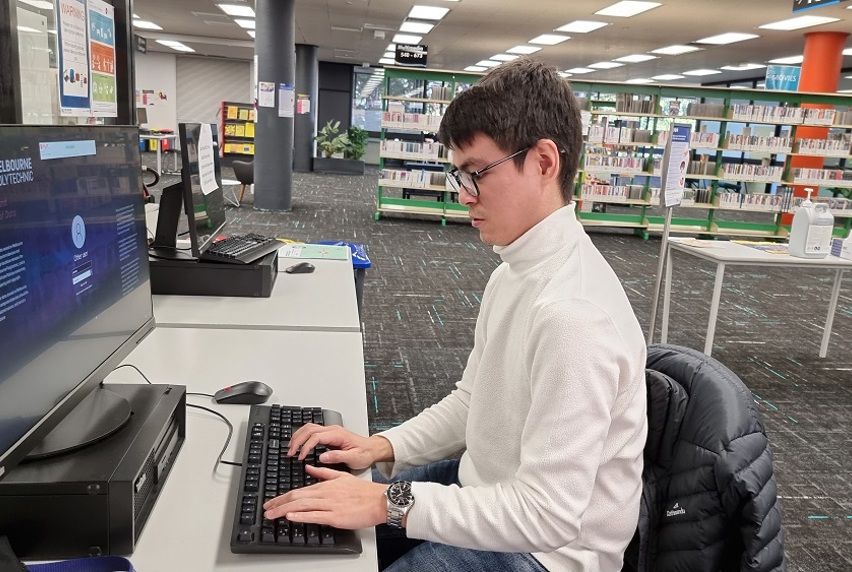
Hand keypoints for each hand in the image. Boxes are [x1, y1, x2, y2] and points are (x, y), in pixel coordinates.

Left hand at [263, 465, 387, 528]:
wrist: (379, 500)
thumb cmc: (363, 491)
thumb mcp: (341, 476)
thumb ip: (324, 472)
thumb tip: (309, 467)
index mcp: (325, 485)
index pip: (299, 490)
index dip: (282, 497)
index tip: (271, 502)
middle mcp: (325, 494)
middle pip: (296, 497)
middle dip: (278, 504)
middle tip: (265, 509)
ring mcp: (330, 505)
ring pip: (302, 505)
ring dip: (284, 510)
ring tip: (271, 515)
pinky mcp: (336, 516)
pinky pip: (315, 515)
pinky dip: (302, 515)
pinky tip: (291, 516)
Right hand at [287, 424, 391, 469]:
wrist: (372, 449)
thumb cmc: (364, 453)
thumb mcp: (354, 458)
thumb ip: (338, 457)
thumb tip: (322, 457)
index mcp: (338, 435)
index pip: (316, 437)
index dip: (306, 446)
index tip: (300, 457)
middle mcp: (333, 430)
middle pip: (309, 429)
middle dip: (297, 440)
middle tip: (290, 452)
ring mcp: (330, 431)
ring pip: (309, 428)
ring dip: (298, 436)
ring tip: (291, 448)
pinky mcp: (329, 435)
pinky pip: (312, 431)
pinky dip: (302, 436)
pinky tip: (299, 444)